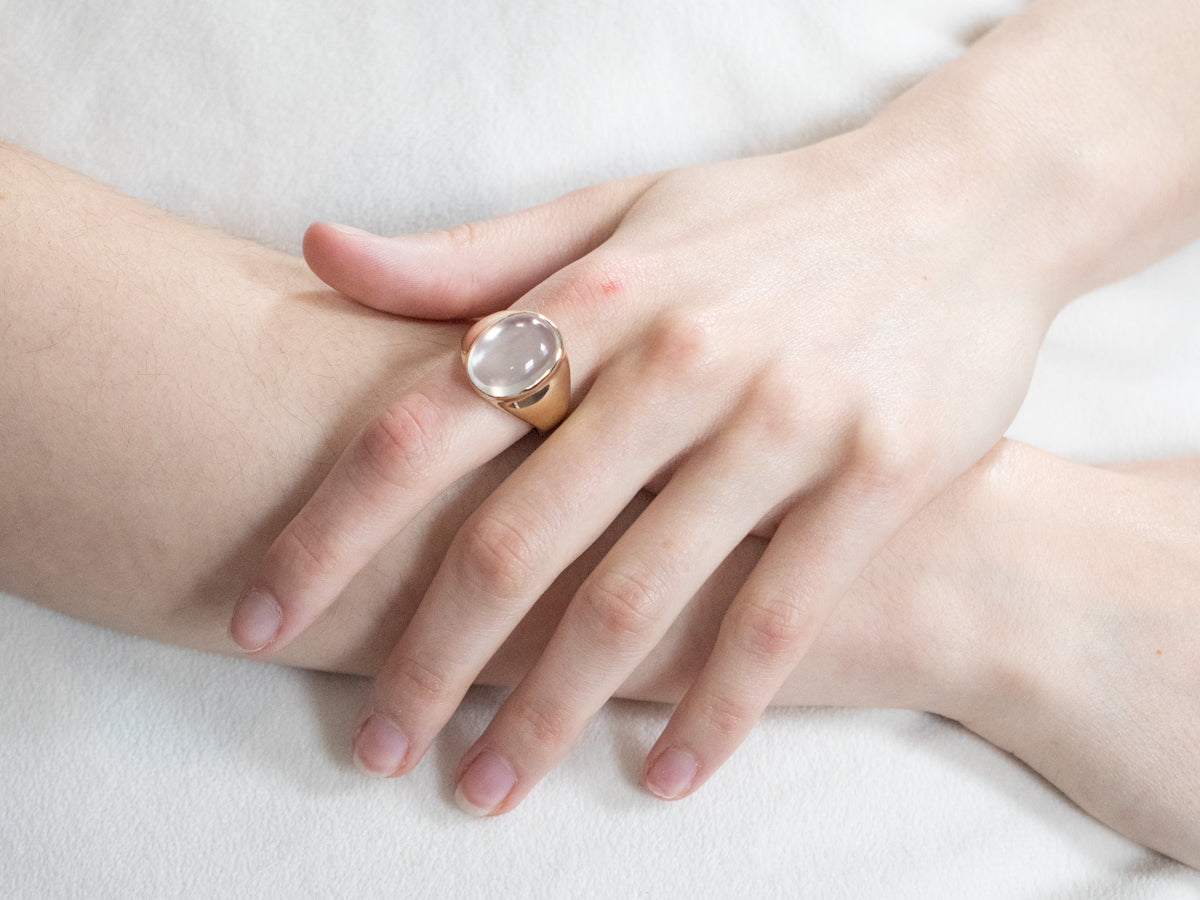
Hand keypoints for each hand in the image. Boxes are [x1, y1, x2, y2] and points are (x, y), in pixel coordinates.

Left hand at [233, 121, 1063, 812]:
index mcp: (598, 293)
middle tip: (377, 747)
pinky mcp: (880, 473)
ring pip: (639, 598)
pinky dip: (716, 711)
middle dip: (430, 659)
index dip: (331, 531)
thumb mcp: (616, 211)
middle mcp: (681, 358)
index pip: (425, 425)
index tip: (266, 617)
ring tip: (488, 788)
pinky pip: (779, 620)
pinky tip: (668, 778)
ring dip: (552, 712)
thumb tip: (319, 254)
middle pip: (517, 538)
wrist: (965, 204)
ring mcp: (785, 418)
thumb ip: (469, 258)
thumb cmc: (766, 219)